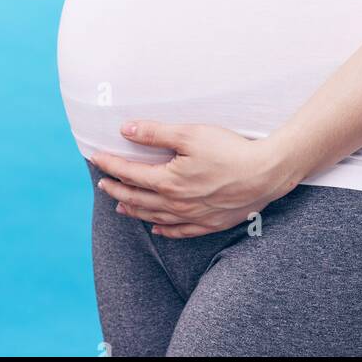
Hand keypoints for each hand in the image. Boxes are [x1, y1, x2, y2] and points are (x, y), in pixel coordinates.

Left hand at [90, 122, 299, 237]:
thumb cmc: (229, 150)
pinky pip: (180, 231)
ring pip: (155, 217)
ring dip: (135, 210)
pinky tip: (157, 229)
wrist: (265, 173)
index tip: (96, 158)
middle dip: (117, 189)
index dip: (111, 165)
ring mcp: (193, 216)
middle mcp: (176, 203)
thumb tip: (126, 130)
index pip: (131, 173)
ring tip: (120, 206)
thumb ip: (156, 133)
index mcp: (169, 181)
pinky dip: (164, 230)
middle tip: (102, 183)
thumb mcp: (190, 134)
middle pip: (138, 197)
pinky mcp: (209, 223)